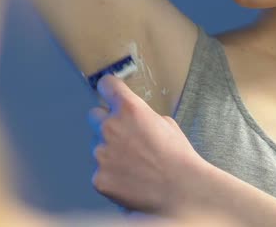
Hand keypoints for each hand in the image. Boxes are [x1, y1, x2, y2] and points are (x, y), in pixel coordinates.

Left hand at [88, 74, 203, 213]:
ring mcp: (101, 153)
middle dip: (106, 123)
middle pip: (94, 116)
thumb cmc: (179, 157)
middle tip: (124, 138)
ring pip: (97, 147)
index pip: (106, 85)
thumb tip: (133, 121)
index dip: (110, 89)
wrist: (182, 190)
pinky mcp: (99, 177)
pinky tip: (129, 181)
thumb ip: (143, 117)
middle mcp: (110, 127)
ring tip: (133, 166)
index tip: (110, 94)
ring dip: (109, 152)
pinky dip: (111, 176)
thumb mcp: (166, 124)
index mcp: (129, 109)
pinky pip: (100, 172)